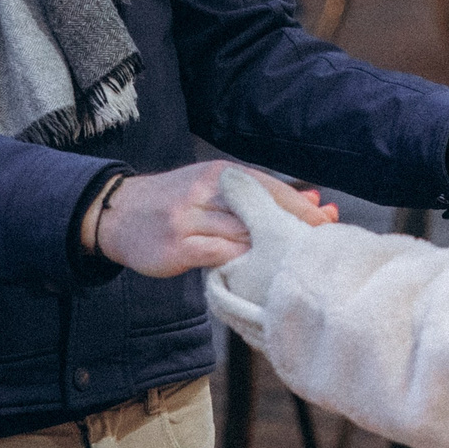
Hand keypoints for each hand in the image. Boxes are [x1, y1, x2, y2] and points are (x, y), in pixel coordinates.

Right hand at [93, 160, 335, 278]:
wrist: (118, 212)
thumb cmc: (175, 203)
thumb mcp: (210, 188)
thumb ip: (254, 196)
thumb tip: (310, 201)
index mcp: (219, 173)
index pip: (269, 187)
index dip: (301, 206)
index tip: (330, 221)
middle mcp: (205, 190)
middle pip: (260, 211)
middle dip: (293, 229)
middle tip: (324, 246)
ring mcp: (189, 219)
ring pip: (241, 235)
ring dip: (270, 251)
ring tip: (297, 265)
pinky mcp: (176, 246)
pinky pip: (218, 256)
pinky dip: (240, 264)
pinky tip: (256, 275)